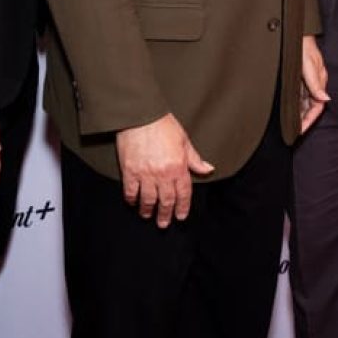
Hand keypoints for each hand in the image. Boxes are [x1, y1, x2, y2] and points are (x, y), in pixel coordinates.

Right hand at [115, 113, 213, 228]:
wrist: (140, 114)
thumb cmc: (162, 123)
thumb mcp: (184, 140)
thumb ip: (195, 158)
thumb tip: (208, 169)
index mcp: (179, 167)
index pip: (183, 194)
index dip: (183, 207)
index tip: (180, 216)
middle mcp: (163, 174)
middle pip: (166, 201)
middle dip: (165, 214)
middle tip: (163, 223)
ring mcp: (145, 174)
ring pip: (148, 200)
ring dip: (148, 210)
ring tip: (147, 215)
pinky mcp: (130, 171)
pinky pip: (131, 191)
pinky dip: (132, 199)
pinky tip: (133, 202)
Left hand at [300, 35, 329, 132]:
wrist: (295, 29)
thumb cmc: (302, 44)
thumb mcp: (308, 64)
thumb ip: (315, 82)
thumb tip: (325, 99)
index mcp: (319, 79)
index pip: (318, 106)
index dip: (310, 119)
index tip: (301, 130)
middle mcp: (314, 81)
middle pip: (312, 105)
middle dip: (305, 118)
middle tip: (295, 130)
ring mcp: (307, 78)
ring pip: (305, 100)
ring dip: (300, 111)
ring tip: (291, 123)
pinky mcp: (300, 74)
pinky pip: (300, 92)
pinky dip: (296, 102)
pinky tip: (289, 107)